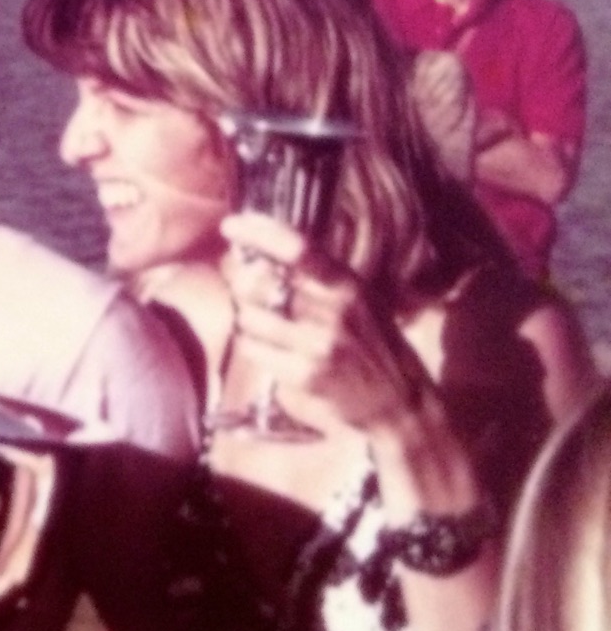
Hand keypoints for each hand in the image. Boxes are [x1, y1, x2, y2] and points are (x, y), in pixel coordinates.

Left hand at [220, 212, 433, 441]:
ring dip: (246, 319)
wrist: (400, 404)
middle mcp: (335, 311)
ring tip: (261, 324)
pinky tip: (268, 350)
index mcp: (348, 286)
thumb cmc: (374, 346)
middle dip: (240, 284)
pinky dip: (252, 347)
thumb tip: (265, 252)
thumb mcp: (361, 302)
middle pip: (259, 283)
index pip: (299, 249)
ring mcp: (319, 344)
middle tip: (243, 289)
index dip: (259, 233)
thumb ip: (320, 278)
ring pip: (248, 317)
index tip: (230, 225)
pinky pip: (253, 350)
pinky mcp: (305, 375)